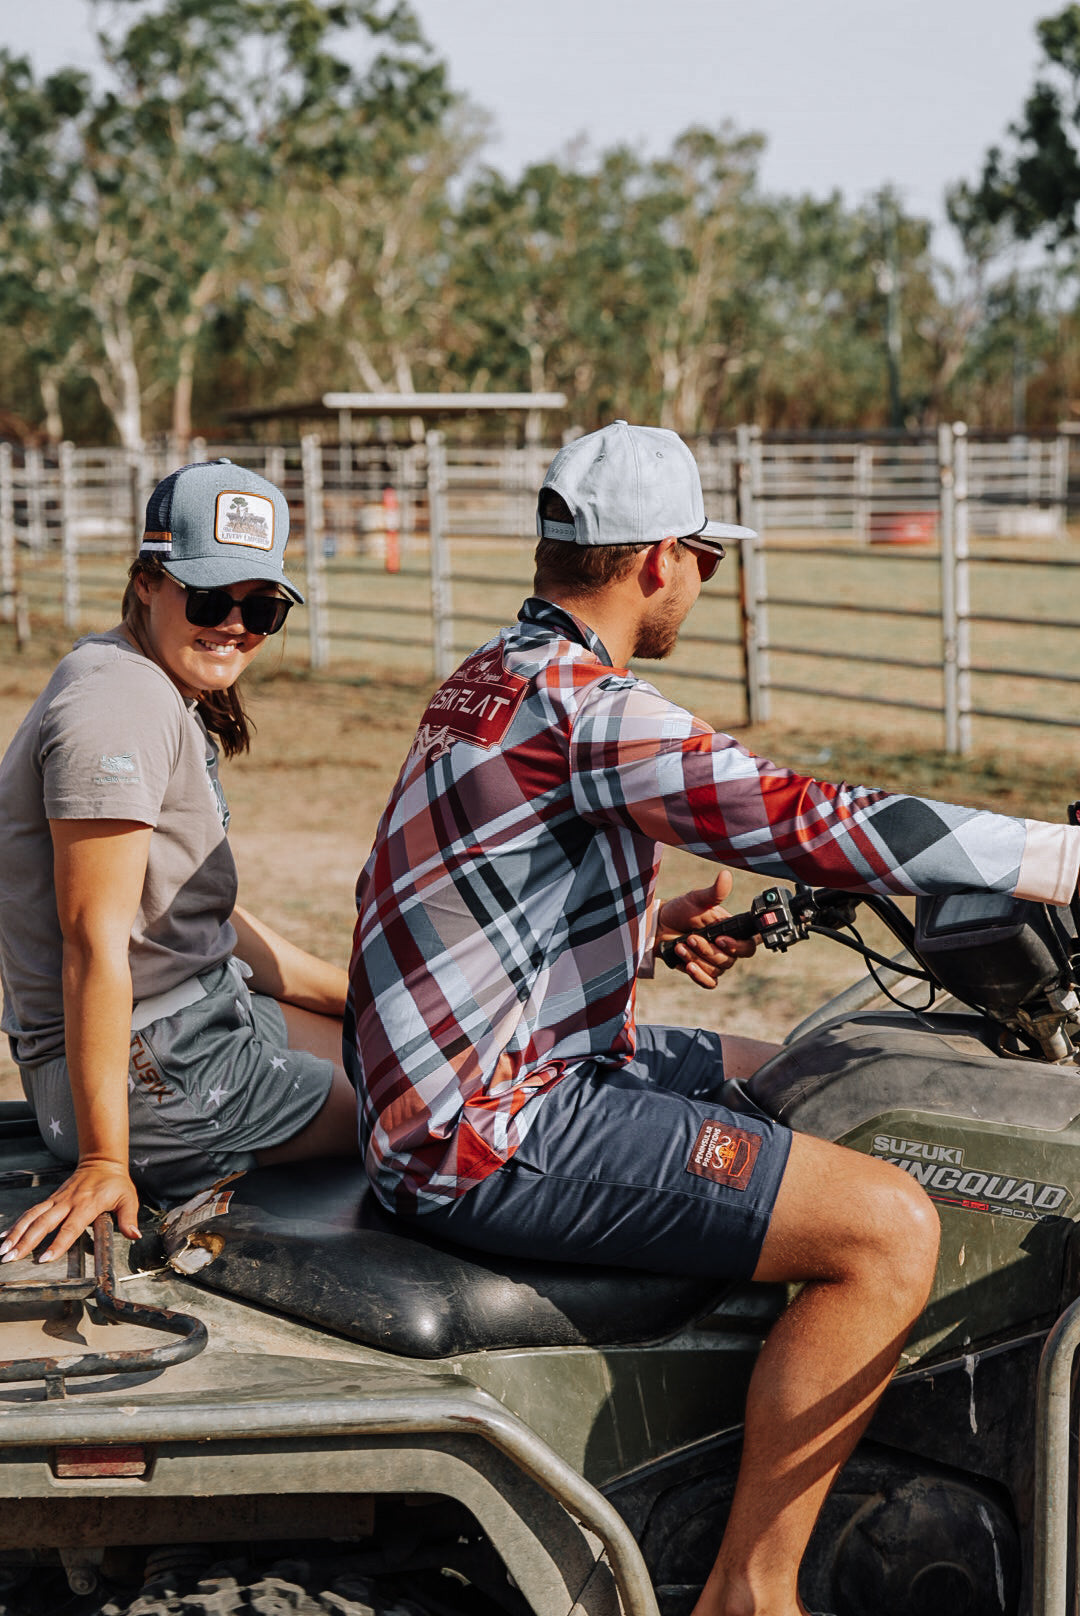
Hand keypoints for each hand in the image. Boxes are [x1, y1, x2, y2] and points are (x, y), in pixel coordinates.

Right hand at [0, 1159, 139, 1265]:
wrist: (102, 1161)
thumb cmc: (115, 1183)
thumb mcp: (128, 1198)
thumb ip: (128, 1218)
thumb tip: (134, 1235)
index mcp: (87, 1205)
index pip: (69, 1228)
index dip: (57, 1244)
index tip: (44, 1259)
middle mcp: (68, 1203)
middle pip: (43, 1224)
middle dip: (25, 1242)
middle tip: (10, 1257)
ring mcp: (57, 1200)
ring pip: (32, 1217)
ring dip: (16, 1233)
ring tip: (3, 1250)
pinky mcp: (51, 1200)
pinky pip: (31, 1212)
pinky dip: (17, 1224)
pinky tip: (5, 1236)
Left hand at [657, 869, 757, 988]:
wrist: (658, 926)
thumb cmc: (681, 910)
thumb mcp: (697, 899)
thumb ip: (714, 892)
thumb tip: (726, 875)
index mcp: (730, 931)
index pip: (748, 946)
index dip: (737, 947)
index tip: (719, 939)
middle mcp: (726, 949)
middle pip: (729, 961)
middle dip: (707, 951)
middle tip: (691, 937)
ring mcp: (714, 962)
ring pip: (715, 971)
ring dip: (697, 959)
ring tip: (681, 945)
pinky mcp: (701, 971)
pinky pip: (708, 982)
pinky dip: (699, 976)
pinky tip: (687, 965)